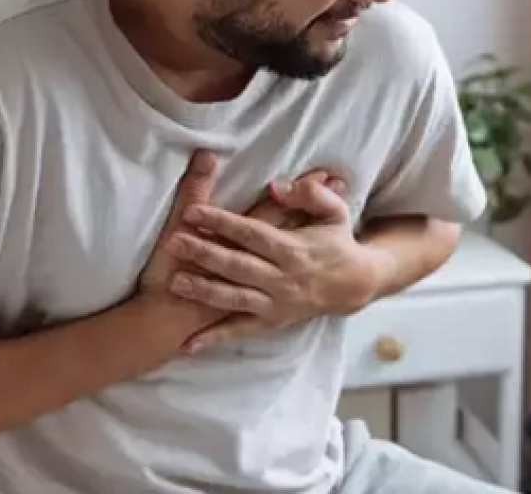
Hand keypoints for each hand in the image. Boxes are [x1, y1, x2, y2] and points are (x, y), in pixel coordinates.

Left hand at [139, 156, 345, 352]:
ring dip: (204, 291)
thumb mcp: (334, 211)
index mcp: (293, 249)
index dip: (222, 222)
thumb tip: (275, 186)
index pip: (252, 233)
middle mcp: (283, 278)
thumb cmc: (338, 243)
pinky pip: (240, 331)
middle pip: (238, 265)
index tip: (193, 212)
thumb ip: (308, 194)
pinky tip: (188, 345)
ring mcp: (276, 303)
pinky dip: (215, 338)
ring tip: (174, 283)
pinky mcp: (272, 322)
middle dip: (205, 253)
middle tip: (174, 243)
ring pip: (235, 298)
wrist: (355, 285)